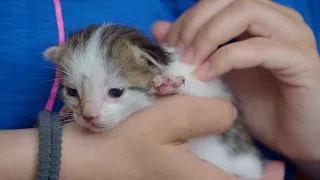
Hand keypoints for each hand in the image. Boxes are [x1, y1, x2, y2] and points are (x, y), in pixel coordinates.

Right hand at [60, 95, 282, 179]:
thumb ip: (208, 114)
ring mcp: (175, 176)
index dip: (264, 178)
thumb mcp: (168, 120)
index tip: (273, 164)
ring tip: (222, 126)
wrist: (83, 155)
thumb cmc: (124, 141)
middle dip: (242, 159)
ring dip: (220, 146)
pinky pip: (193, 158)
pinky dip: (200, 141)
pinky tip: (195, 124)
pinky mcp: (164, 166)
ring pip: (210, 165)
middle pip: (227, 175)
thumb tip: (228, 114)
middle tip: (247, 139)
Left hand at [152, 0, 319, 159]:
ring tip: (189, 62)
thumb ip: (191, 48)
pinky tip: (206, 75)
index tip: (168, 43)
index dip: (188, 18)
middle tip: (177, 52)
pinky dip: (225, 58)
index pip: (216, 1)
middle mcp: (278, 19)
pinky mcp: (300, 60)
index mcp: (259, 19)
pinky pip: (258, 48)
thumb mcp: (217, 73)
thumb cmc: (258, 105)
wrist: (295, 137)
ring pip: (245, 12)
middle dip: (195, 23)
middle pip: (228, 0)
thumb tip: (159, 28)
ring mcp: (292, 37)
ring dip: (209, 36)